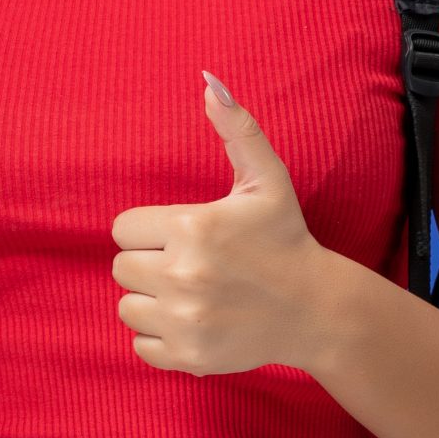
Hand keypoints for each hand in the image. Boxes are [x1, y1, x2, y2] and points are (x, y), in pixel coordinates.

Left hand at [108, 70, 334, 376]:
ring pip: (128, 306)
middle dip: (151, 263)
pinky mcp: (189, 356)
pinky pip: (141, 345)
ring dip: (153, 301)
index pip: (123, 228)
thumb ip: (236, 128)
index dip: (150, 230)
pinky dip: (161, 336)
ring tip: (193, 292)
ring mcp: (185, 319)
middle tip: (191, 263)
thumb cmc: (284, 238)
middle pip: (122, 267)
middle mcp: (183, 275)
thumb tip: (208, 81)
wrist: (316, 309)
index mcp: (192, 228)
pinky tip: (194, 320)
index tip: (183, 234)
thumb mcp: (265, 179)